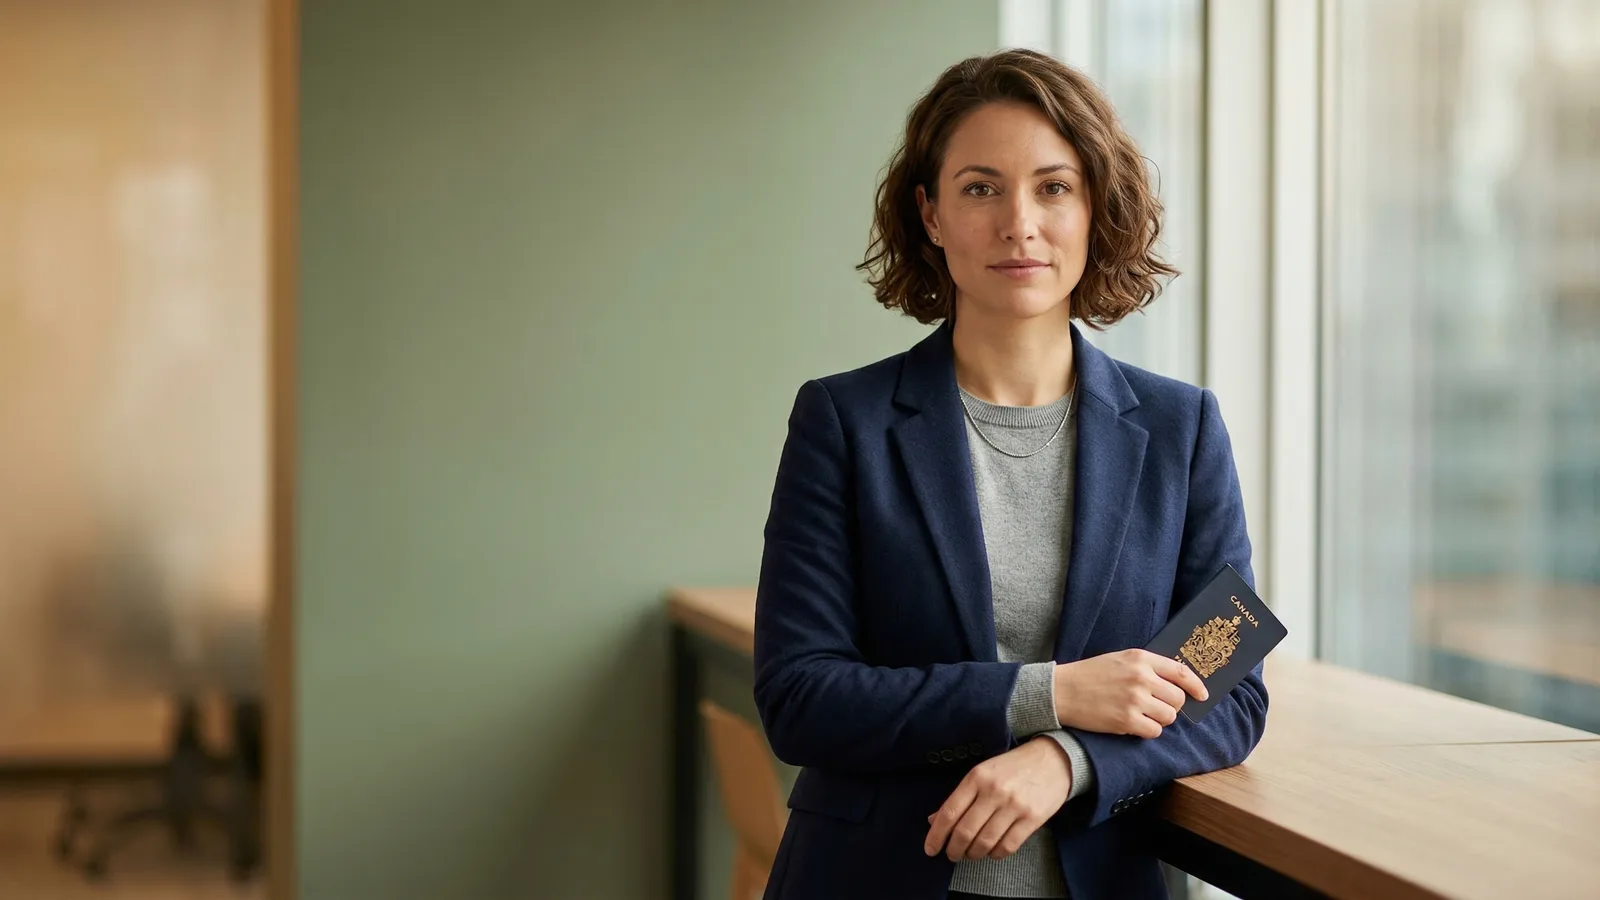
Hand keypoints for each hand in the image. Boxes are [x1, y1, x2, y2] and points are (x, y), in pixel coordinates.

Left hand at [923, 737, 1071, 861]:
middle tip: (951, 855)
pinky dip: (995, 854)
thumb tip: (934, 820)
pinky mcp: (1032, 819)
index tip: (930, 849)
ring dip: (973, 854)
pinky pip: (1007, 846)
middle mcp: (994, 791)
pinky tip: (992, 851)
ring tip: (970, 854)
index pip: (949, 812)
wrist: (1052, 760)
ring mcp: (1014, 806)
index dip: (936, 835)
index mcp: (977, 777)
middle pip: (965, 831)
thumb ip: (960, 797)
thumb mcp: (982, 773)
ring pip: (985, 842)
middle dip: (954, 849)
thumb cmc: (1013, 767)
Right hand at [1053, 649, 1207, 738]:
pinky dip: (1148, 731)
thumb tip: (1177, 683)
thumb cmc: (1090, 675)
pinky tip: (1134, 724)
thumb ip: (1147, 667)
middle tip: (1157, 707)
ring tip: (1142, 715)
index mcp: (1141, 659)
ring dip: (1159, 719)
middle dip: (1172, 706)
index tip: (1202, 695)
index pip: (1181, 672)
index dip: (1196, 686)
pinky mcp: (1126, 720)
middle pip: (1177, 698)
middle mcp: (1141, 678)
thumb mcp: (1121, 659)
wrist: (1062, 691)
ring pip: (1169, 717)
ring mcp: (1135, 700)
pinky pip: (1154, 731)